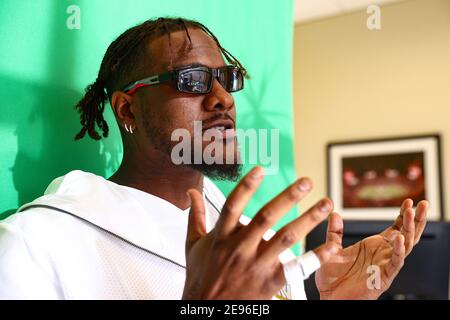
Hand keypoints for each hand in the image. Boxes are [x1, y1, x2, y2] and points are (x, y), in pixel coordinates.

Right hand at [182, 167, 337, 299]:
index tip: (260, 169)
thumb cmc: (201, 276)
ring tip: (326, 203)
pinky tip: (332, 244)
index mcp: (221, 236)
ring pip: (286, 238)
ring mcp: (257, 265)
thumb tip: (191, 192)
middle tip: (306, 181)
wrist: (207, 310)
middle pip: (266, 218)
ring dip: (309, 219)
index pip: (232, 206)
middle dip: (287, 197)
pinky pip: (298, 267)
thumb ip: (195, 215)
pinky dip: (317, 256)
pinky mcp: (271, 282)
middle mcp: (240, 248)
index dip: (246, 186)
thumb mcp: (193, 244)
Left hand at [315, 199, 427, 299]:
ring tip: (412, 215)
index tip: (409, 201)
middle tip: (422, 203)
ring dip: (409, 230)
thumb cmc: (333, 277)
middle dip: (415, 219)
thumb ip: (334, 232)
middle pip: (406, 234)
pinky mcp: (383, 277)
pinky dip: (399, 252)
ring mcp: (385, 265)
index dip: (403, 215)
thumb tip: (334, 214)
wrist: (330, 297)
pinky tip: (401, 240)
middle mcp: (383, 254)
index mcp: (375, 246)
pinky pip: (395, 263)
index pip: (396, 227)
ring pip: (405, 246)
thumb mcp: (332, 249)